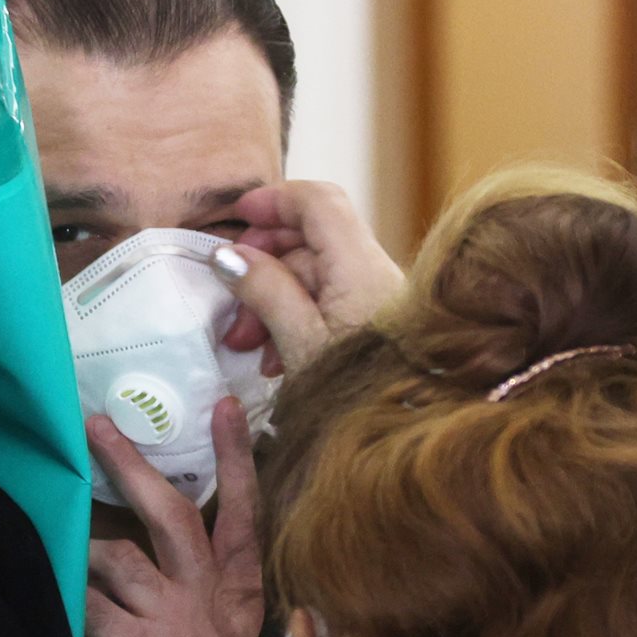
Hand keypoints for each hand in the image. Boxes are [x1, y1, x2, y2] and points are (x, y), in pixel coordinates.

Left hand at [85, 398, 262, 636]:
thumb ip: (210, 598)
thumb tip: (166, 544)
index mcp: (240, 602)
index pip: (245, 517)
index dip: (236, 459)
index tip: (227, 407)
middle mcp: (211, 605)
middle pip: (175, 515)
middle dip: (134, 464)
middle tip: (96, 424)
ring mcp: (173, 626)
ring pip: (117, 554)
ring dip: (83, 548)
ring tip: (64, 549)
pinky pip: (89, 601)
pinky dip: (69, 594)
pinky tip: (57, 598)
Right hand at [217, 181, 405, 372]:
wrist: (407, 435)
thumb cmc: (358, 391)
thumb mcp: (300, 341)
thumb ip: (265, 292)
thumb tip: (229, 255)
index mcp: (357, 265)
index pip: (317, 202)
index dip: (274, 201)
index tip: (237, 217)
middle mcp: (371, 272)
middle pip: (309, 242)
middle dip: (262, 265)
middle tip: (231, 302)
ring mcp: (373, 299)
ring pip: (312, 278)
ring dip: (271, 301)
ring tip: (246, 345)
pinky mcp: (372, 325)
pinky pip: (326, 305)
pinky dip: (293, 320)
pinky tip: (274, 358)